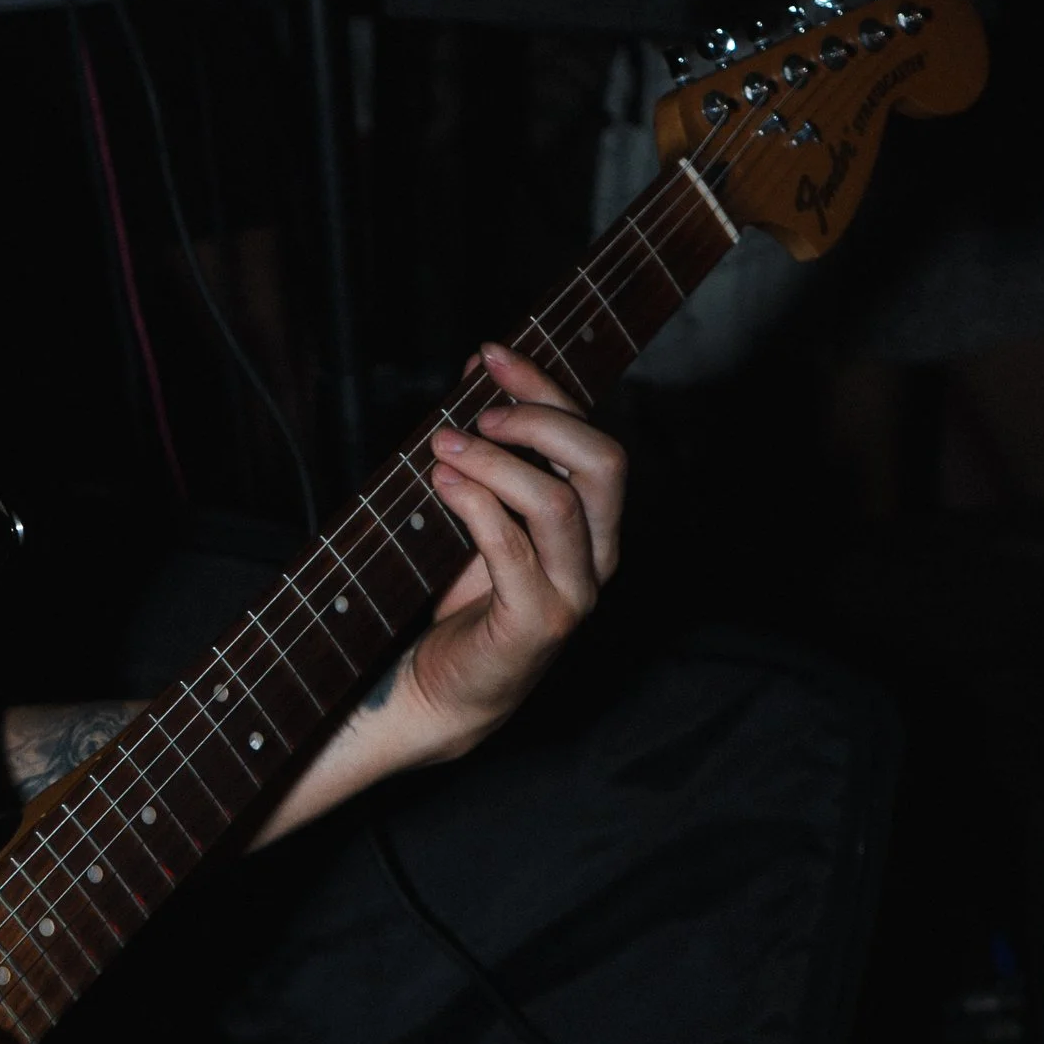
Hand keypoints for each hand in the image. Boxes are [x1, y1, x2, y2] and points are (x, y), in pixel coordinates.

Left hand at [396, 343, 624, 758]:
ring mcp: (574, 593)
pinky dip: (476, 506)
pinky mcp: (537, 624)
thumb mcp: (477, 511)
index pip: (593, 438)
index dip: (547, 388)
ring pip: (560, 503)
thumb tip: (475, 370)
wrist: (438, 689)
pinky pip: (515, 551)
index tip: (491, 355)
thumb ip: (488, 447)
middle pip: (605, 462)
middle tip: (478, 411)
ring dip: (497, 461)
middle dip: (541, 418)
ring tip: (443, 446)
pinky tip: (443, 484)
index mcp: (593, 524)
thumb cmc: (457, 597)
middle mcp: (597, 556)